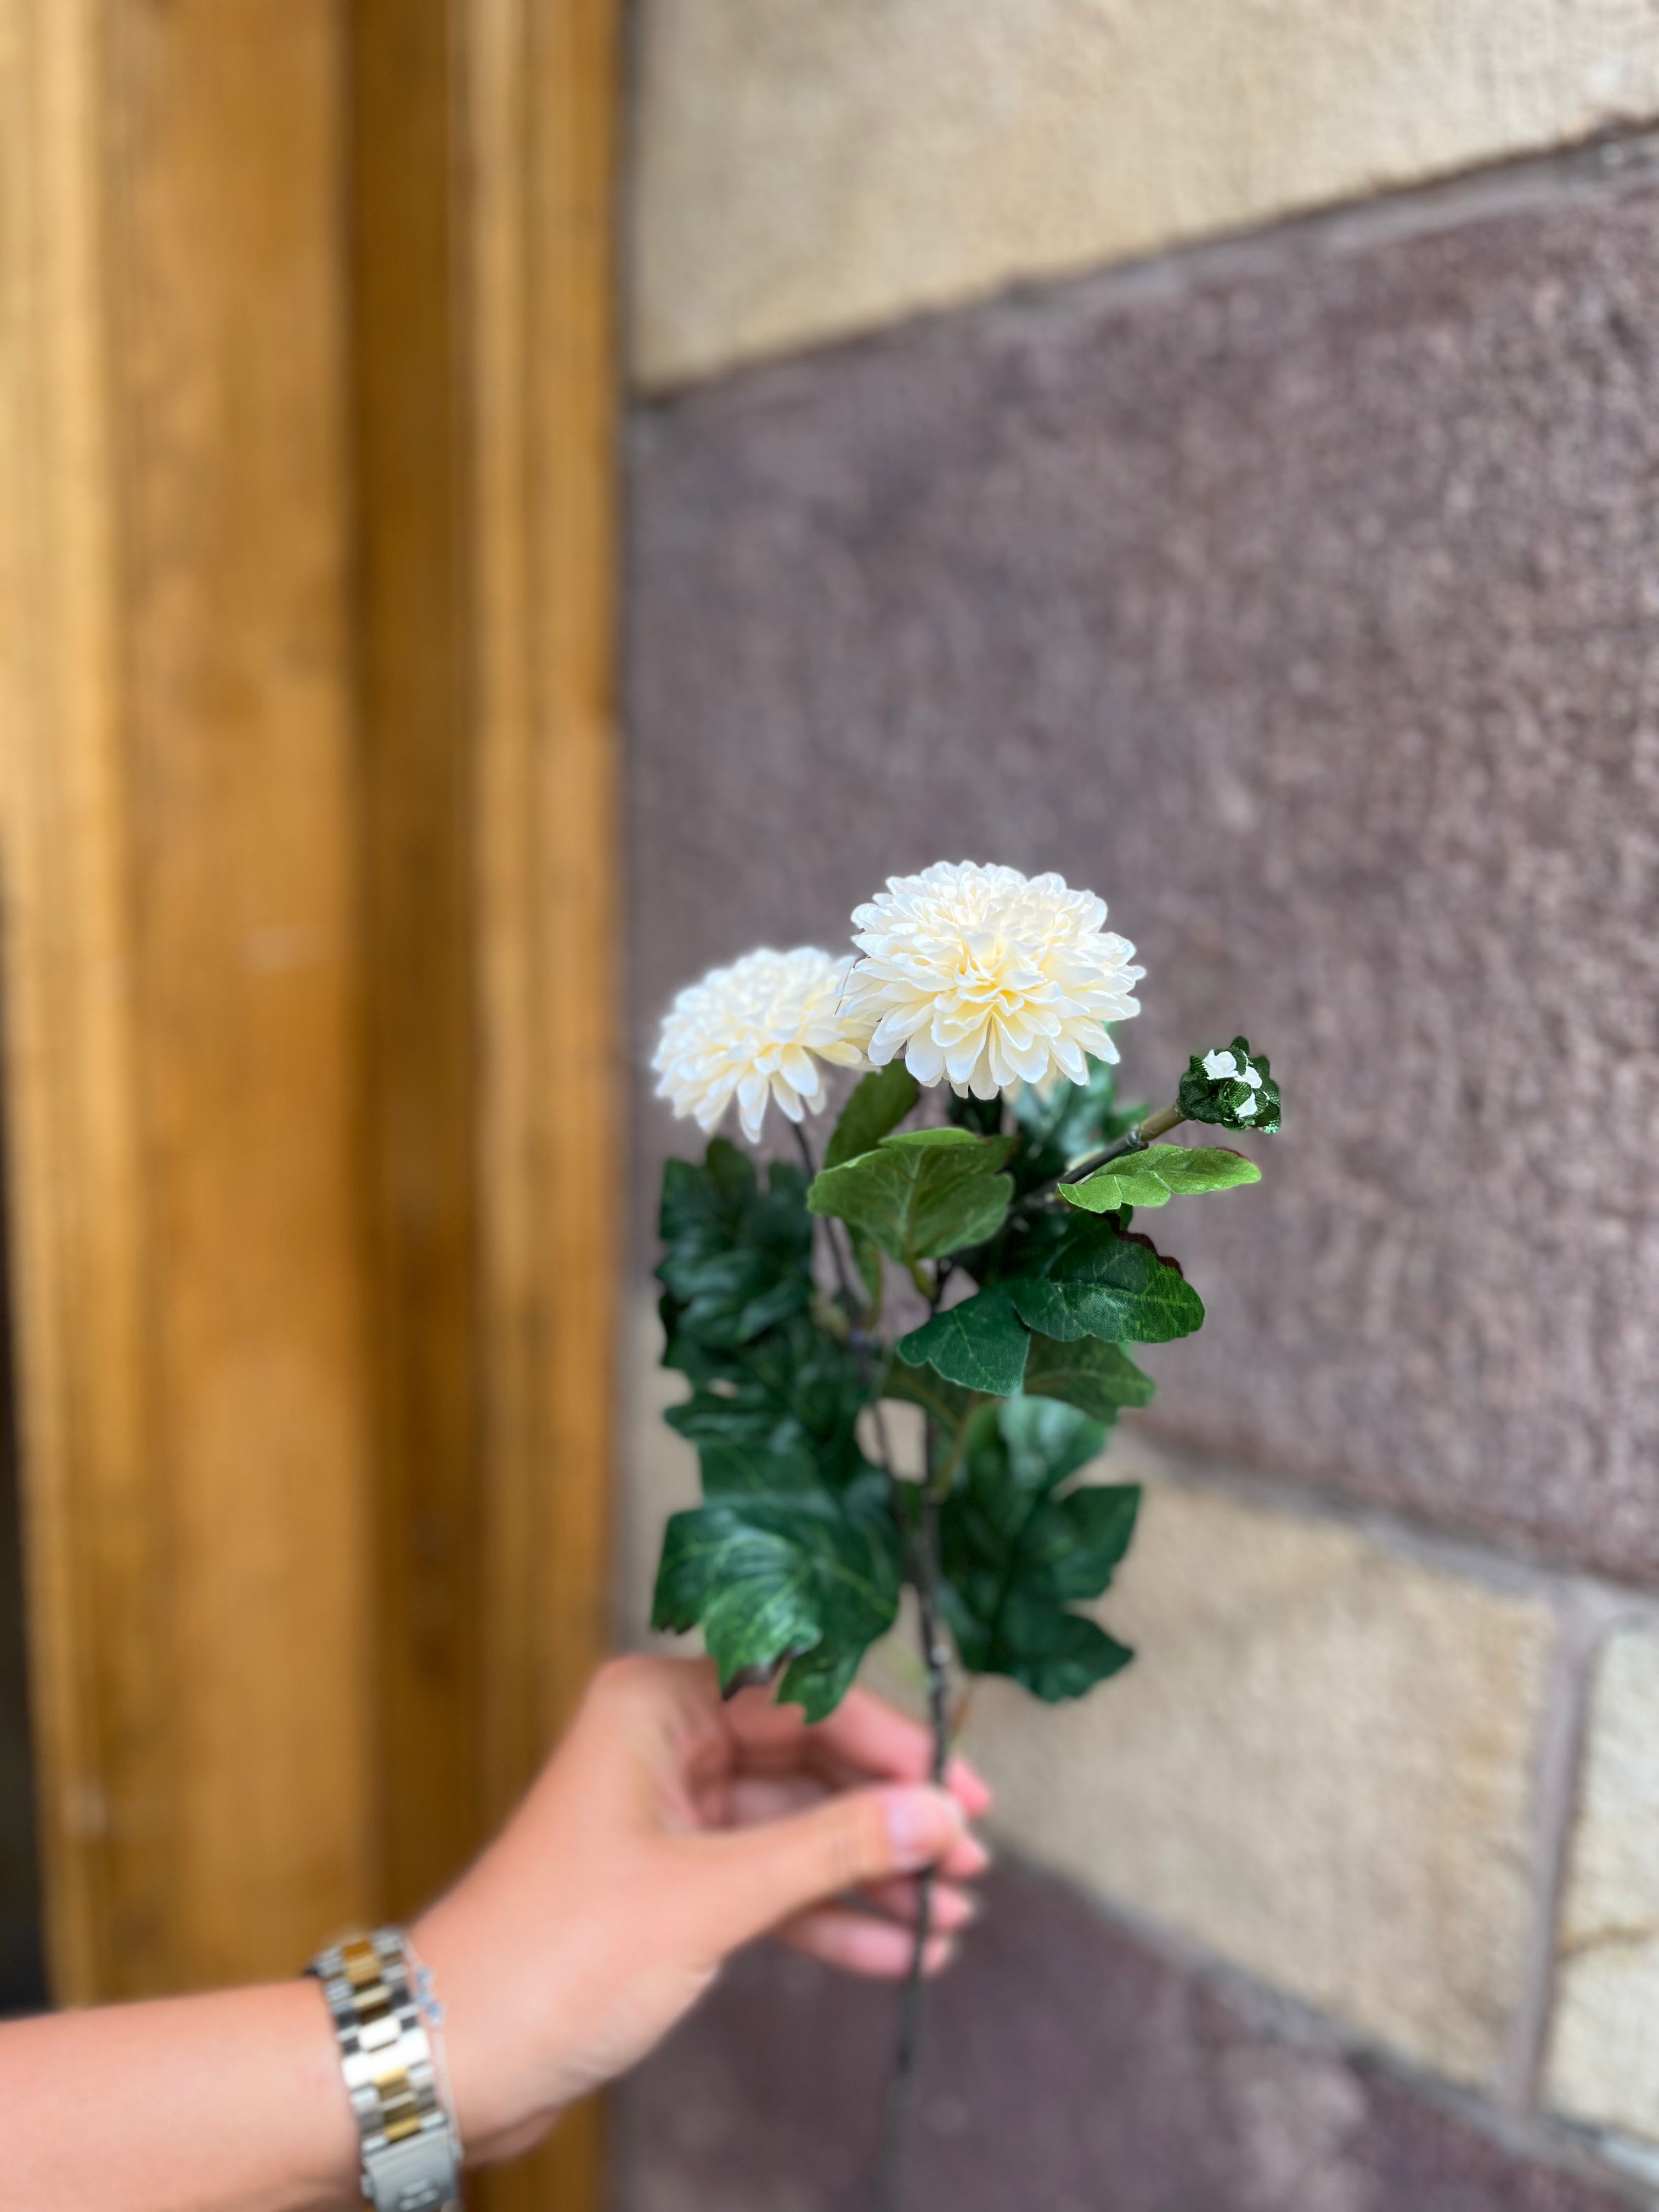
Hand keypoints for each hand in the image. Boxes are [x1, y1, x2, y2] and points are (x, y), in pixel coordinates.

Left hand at [413, 1654, 990, 2164]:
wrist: (453, 2059)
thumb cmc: (554, 1957)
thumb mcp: (708, 1898)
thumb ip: (828, 1851)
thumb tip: (934, 1815)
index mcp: (657, 1707)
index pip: (804, 1698)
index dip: (891, 1744)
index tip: (961, 1791)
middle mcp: (667, 1746)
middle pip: (810, 1763)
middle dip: (890, 1818)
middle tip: (973, 1861)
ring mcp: (672, 1818)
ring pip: (798, 1832)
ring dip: (873, 1875)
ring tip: (954, 1916)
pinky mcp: (674, 1887)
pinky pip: (773, 1887)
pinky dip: (831, 1919)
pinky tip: (901, 1951)